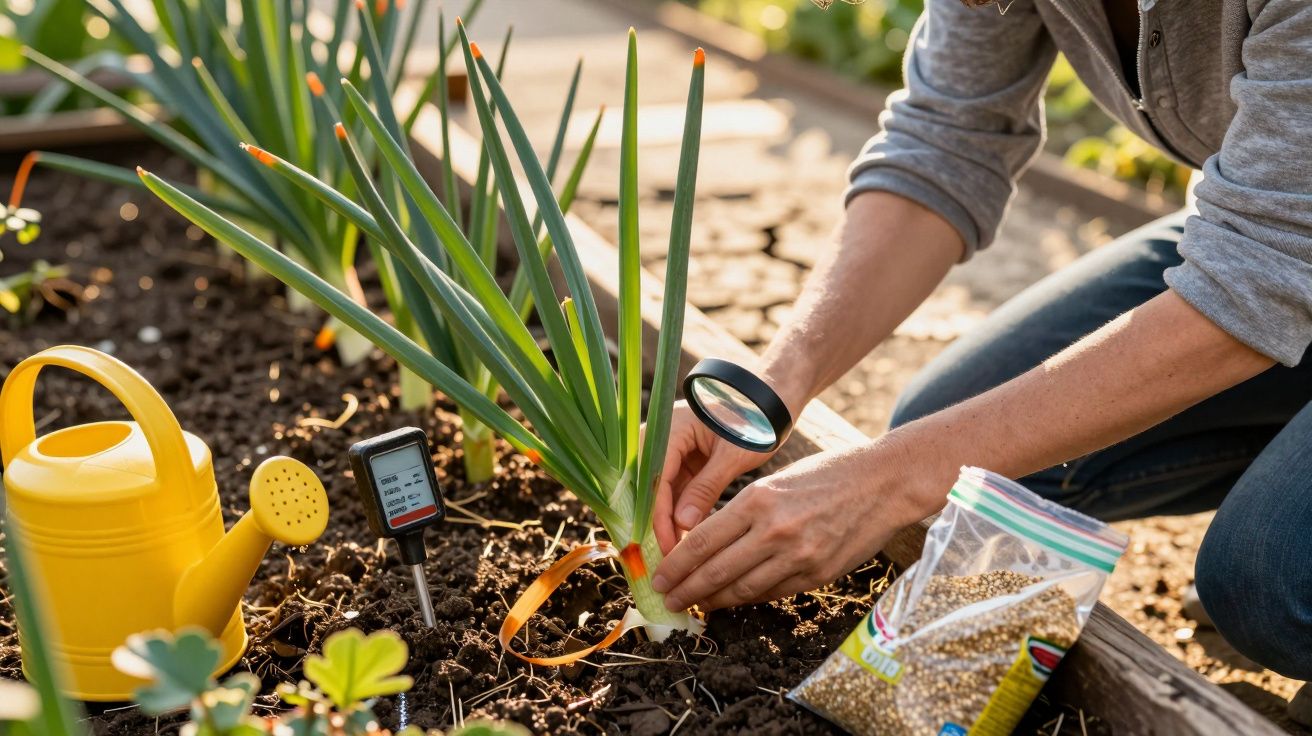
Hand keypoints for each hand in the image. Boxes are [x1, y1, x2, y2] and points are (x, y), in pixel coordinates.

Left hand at [651, 435, 938, 610]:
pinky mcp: (817, 574)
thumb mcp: (775, 482)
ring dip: (714, 601)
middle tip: (668, 600)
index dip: (676, 566)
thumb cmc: (827, 474)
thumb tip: (707, 545)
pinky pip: (772, 593)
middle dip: (686, 590)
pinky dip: (748, 599)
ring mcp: (797, 557)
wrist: (883, 482)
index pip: (702, 542)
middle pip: (715, 572)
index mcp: (757, 500)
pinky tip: (733, 600)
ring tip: (695, 605)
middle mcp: (774, 532)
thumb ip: (742, 514)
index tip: (659, 578)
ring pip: (742, 590)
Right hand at [652, 401, 770, 554]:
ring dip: (669, 521)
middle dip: (657, 522)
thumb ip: (706, 488)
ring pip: (662, 493)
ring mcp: (673, 451)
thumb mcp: (731, 456)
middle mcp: (663, 439)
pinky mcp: (684, 462)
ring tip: (677, 554)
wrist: (770, 401)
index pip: (655, 480)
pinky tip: (687, 538)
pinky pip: (676, 491)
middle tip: (667, 557)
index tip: (669, 546)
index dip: (659, 516)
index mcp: (669, 430)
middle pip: (650, 487)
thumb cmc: (753, 420)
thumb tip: (683, 525)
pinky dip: (681, 513)